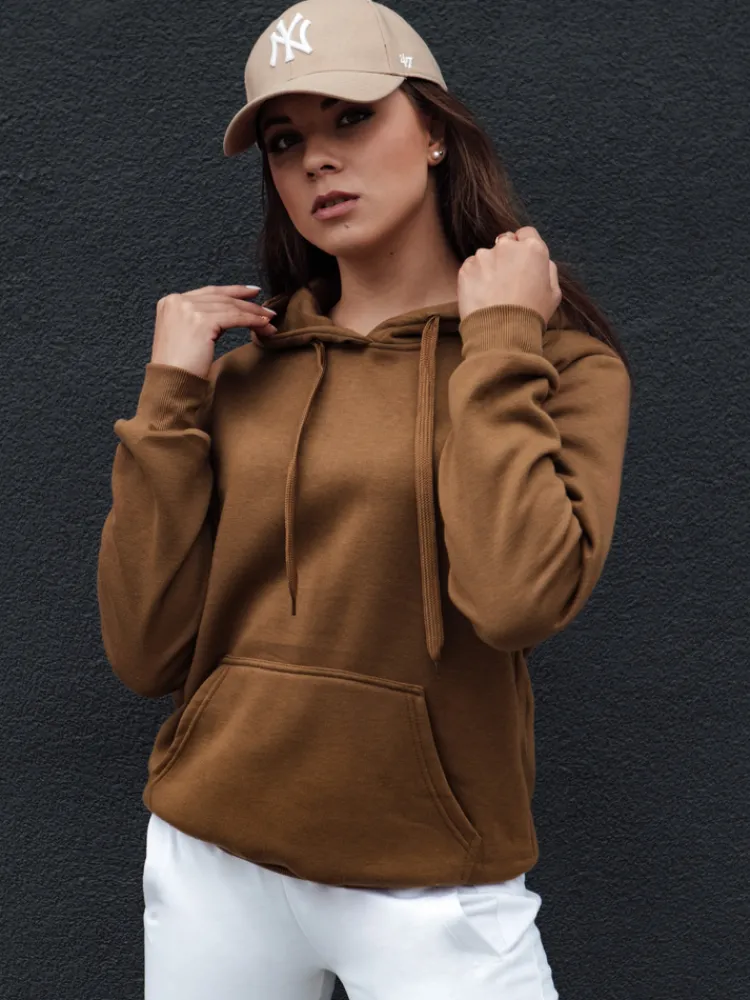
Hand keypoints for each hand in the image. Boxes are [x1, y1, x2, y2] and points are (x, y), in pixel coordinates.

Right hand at [150, 284, 277, 378]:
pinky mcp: (201, 321)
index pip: (208, 292)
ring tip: (269, 320)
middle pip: (221, 298)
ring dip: (254, 314)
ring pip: (230, 307)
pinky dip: (252, 321)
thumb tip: (229, 313)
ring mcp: (188, 309)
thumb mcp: (186, 335)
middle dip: (247, 303)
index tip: (252, 292)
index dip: (232, 291)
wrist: (171, 383)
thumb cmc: (179, 368)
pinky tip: (263, 325)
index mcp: (170, 302)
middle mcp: (177, 301)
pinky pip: (234, 318)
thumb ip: (201, 320)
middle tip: (266, 308)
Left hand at [457, 226, 561, 325]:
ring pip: (486, 256)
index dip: (524, 247)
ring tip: (492, 294)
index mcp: (533, 249)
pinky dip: (474, 278)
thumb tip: (542, 261)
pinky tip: (481, 296)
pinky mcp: (466, 268)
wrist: (502, 333)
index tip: (521, 262)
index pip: (527, 234)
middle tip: (506, 281)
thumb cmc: (531, 315)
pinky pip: (470, 268)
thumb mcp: (554, 294)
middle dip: (505, 257)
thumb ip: (549, 270)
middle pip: (505, 243)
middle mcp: (507, 246)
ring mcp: (484, 256)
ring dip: (488, 268)